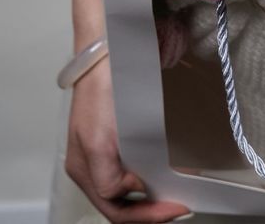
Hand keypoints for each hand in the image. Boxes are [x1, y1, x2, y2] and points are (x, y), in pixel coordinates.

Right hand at [65, 55, 191, 222]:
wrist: (104, 57)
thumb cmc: (104, 90)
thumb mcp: (101, 140)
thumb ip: (111, 175)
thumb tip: (134, 190)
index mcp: (85, 169)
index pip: (117, 209)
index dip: (148, 215)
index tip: (177, 207)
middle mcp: (87, 168)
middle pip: (117, 208)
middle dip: (149, 214)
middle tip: (179, 209)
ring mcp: (95, 156)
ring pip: (120, 196)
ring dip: (145, 204)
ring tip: (171, 201)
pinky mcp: (105, 144)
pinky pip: (122, 176)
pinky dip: (141, 186)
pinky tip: (158, 181)